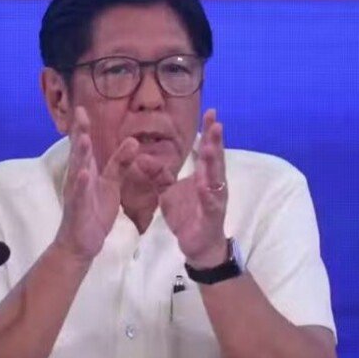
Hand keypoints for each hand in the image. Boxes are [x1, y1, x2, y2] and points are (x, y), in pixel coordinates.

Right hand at [53, 107, 137, 261]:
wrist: (82, 243)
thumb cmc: (95, 211)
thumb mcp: (111, 184)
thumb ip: (120, 163)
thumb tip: (133, 141)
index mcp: (86, 171)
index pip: (83, 145)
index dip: (82, 128)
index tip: (82, 109)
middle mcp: (77, 178)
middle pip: (78, 153)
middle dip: (79, 134)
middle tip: (80, 115)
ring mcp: (76, 194)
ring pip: (77, 171)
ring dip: (80, 155)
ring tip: (83, 138)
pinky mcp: (78, 209)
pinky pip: (80, 196)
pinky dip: (82, 184)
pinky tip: (84, 174)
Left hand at [159, 109, 228, 267]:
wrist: (198, 245)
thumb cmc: (187, 216)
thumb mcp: (168, 193)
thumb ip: (158, 175)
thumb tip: (141, 157)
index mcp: (204, 176)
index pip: (208, 150)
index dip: (209, 132)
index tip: (210, 112)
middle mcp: (213, 184)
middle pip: (216, 159)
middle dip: (216, 141)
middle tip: (215, 122)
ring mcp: (215, 200)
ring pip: (216, 179)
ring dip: (214, 163)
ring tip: (211, 147)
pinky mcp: (211, 217)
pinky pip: (210, 205)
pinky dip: (208, 195)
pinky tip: (205, 186)